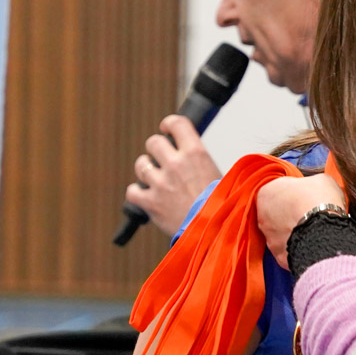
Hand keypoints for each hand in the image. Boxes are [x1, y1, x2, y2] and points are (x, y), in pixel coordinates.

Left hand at [125, 116, 222, 236]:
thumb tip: (193, 154)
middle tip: (162, 159)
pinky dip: (137, 193)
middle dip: (156, 149)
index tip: (167, 130)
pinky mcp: (150, 202)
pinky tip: (146, 196)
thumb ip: (201, 161)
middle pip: (153, 142)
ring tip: (156, 179)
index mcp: (195, 153)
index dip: (168, 124)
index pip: (176, 123)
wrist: (217, 232)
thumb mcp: (220, 174)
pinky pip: (132, 191)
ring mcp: (161, 183)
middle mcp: (175, 164)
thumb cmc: (223, 206)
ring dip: (147, 170)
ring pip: (141, 164)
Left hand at [255, 174, 347, 268]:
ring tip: (312, 230)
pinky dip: (298, 247)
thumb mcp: (320, 180)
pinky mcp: (279, 256)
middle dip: (289, 213)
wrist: (324, 231)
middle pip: (275, 213)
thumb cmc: (319, 200)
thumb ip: (310, 183)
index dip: (293, 193)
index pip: (277, 190)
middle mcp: (261, 217)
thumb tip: (314, 189)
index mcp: (266, 192)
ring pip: (280, 233)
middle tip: (309, 213)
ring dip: (292, 231)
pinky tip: (312, 244)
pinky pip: (288, 250)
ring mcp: (269, 239)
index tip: (305, 196)